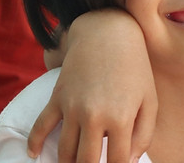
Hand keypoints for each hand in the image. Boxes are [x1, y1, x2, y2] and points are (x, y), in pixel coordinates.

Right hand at [26, 9, 157, 162]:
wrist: (107, 34)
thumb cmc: (134, 69)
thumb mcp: (149, 100)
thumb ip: (144, 134)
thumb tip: (131, 161)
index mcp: (121, 118)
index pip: (117, 161)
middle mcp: (94, 116)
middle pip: (87, 161)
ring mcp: (72, 108)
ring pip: (65, 151)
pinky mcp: (57, 98)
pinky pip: (40, 127)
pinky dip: (34, 144)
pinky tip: (34, 154)